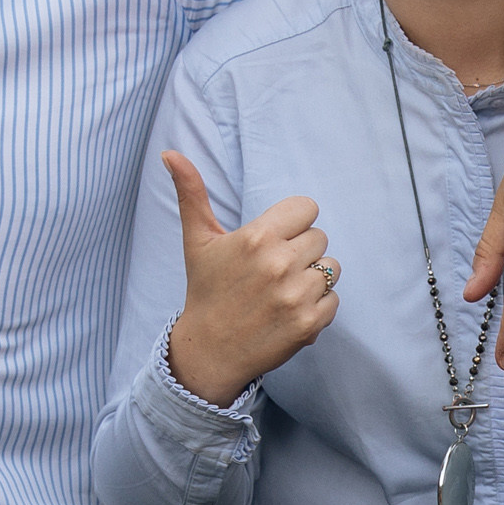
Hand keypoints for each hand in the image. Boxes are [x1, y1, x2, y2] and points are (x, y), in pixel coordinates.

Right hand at [159, 153, 337, 407]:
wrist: (209, 351)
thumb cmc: (206, 291)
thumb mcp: (198, 241)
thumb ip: (191, 193)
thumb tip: (169, 153)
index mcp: (258, 237)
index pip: (307, 208)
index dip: (292, 223)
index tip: (274, 240)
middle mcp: (280, 264)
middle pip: (320, 237)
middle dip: (300, 251)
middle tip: (272, 272)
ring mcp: (296, 296)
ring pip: (331, 268)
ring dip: (312, 279)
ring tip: (282, 292)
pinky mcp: (309, 324)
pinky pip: (334, 300)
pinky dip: (318, 307)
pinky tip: (289, 312)